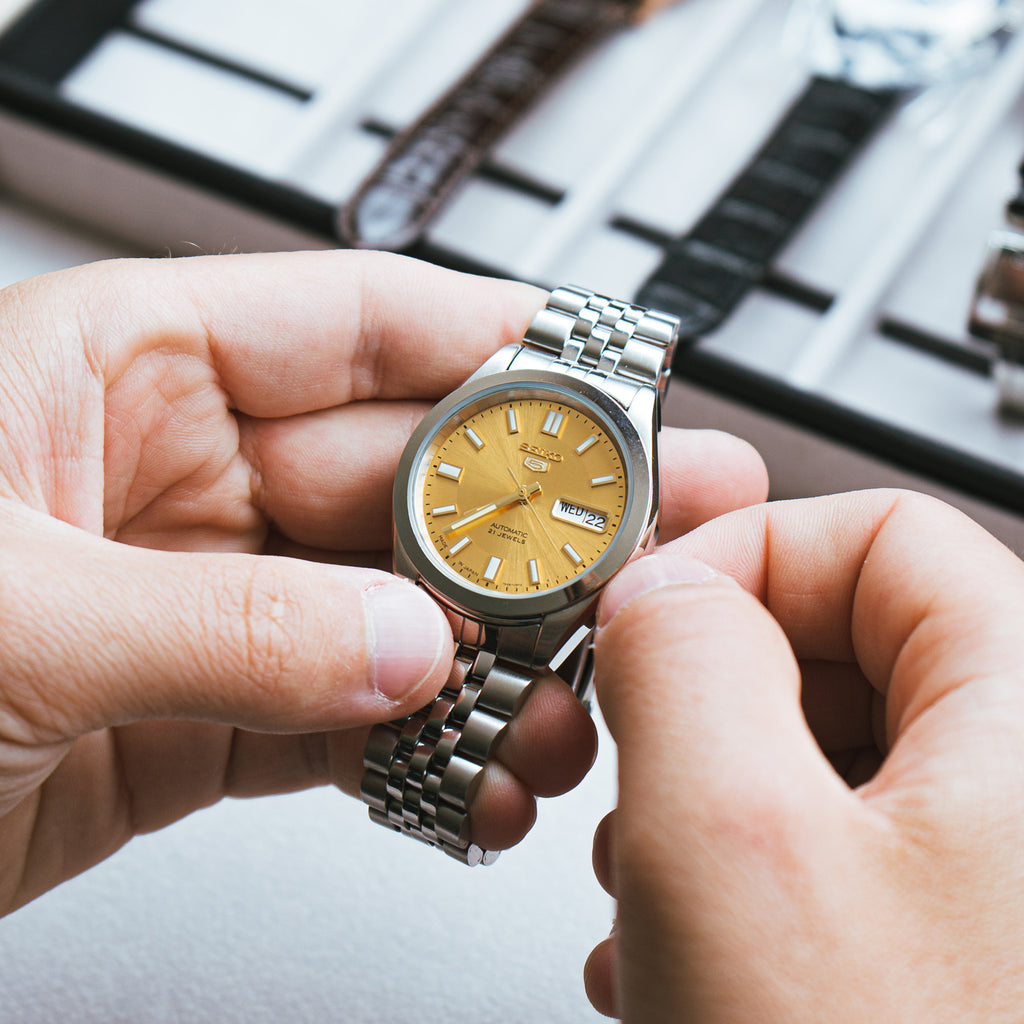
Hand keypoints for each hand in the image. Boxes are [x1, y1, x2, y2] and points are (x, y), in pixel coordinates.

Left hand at [0, 250, 767, 915]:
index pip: (350, 321)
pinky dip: (413, 752)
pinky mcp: (193, 717)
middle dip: (522, 526)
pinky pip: (339, 717)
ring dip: (483, 661)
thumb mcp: (9, 616)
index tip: (601, 371)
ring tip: (563, 700)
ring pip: (386, 610)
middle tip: (625, 557)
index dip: (490, 341)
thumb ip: (230, 628)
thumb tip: (399, 649)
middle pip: (398, 478)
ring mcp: (198, 601)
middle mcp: (172, 476)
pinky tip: (475, 774)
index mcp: (119, 369)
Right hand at [587, 489, 1023, 1020]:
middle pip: (847, 644)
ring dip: (708, 794)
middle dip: (710, 691)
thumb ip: (682, 661)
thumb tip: (657, 591)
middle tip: (642, 752)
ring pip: (823, 754)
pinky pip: (833, 851)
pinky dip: (738, 873)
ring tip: (654, 875)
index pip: (886, 533)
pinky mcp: (954, 951)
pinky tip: (680, 946)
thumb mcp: (733, 844)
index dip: (744, 553)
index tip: (649, 616)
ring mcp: (996, 880)